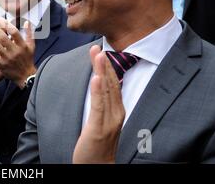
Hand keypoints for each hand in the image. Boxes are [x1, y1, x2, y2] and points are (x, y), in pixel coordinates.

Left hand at [0, 17, 35, 88]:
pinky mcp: (2, 65)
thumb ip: (29, 33)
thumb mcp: (31, 46)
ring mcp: (8, 58)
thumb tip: (26, 22)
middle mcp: (15, 51)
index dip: (5, 24)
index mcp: (22, 45)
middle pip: (2, 37)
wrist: (26, 77)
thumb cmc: (28, 60)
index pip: (13, 32)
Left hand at [72, 45, 124, 163]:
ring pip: (106, 91)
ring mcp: (109, 121)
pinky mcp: (98, 128)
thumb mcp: (103, 121)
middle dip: (104, 64)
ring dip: (102, 71)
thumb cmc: (100, 146)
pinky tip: (97, 78)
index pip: (113, 84)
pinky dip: (98, 91)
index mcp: (118, 111)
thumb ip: (103, 105)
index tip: (100, 51)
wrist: (98, 167)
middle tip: (97, 47)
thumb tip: (100, 87)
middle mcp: (116, 114)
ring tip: (98, 55)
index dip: (107, 67)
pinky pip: (98, 106)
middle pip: (111, 84)